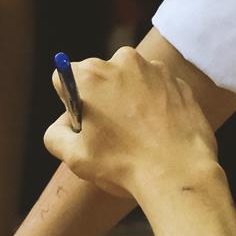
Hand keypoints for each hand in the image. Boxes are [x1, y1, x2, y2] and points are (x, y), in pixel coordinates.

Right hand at [43, 48, 218, 200]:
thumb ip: (56, 135)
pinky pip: (157, 90)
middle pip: (99, 76)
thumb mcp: (74, 157)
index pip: (65, 76)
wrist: (179, 173)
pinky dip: (155, 106)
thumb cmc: (124, 165)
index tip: (83, 121)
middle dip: (100, 99)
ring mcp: (155, 69)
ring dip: (129, 101)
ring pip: (130, 81)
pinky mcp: (178, 83)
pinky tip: (158, 133)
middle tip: (112, 133)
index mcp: (91, 75)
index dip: (70, 101)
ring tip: (139, 136)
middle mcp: (123, 62)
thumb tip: (64, 124)